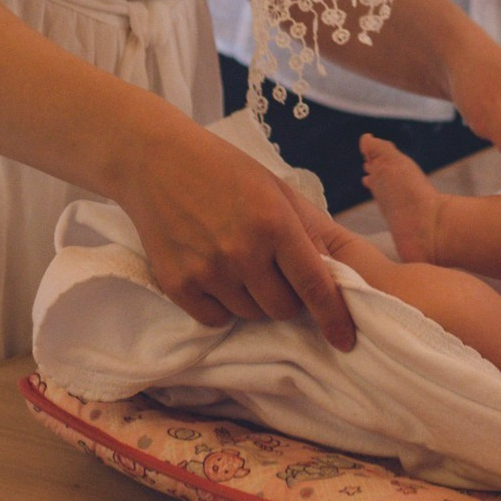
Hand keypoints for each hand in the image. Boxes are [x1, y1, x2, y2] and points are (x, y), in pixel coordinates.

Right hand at [108, 113, 356, 350]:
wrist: (156, 161)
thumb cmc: (224, 169)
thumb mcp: (275, 189)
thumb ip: (305, 231)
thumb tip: (331, 274)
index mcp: (274, 223)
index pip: (314, 285)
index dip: (334, 316)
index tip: (344, 339)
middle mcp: (242, 252)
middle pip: (283, 309)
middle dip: (289, 299)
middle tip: (275, 273)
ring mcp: (207, 270)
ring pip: (250, 315)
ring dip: (254, 300)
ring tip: (239, 264)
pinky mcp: (177, 284)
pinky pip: (214, 319)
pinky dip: (221, 306)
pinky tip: (215, 276)